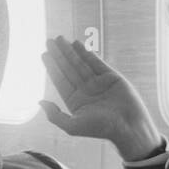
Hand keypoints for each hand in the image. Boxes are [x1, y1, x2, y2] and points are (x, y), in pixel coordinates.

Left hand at [40, 36, 163, 161]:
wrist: (128, 126)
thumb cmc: (100, 129)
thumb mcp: (72, 126)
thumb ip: (54, 115)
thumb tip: (40, 102)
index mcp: (75, 101)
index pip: (60, 80)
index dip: (51, 67)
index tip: (44, 54)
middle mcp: (85, 91)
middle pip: (68, 69)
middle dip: (59, 55)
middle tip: (49, 41)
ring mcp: (98, 83)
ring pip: (80, 63)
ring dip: (70, 51)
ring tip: (60, 39)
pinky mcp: (111, 77)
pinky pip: (96, 62)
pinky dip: (87, 53)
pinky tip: (77, 44)